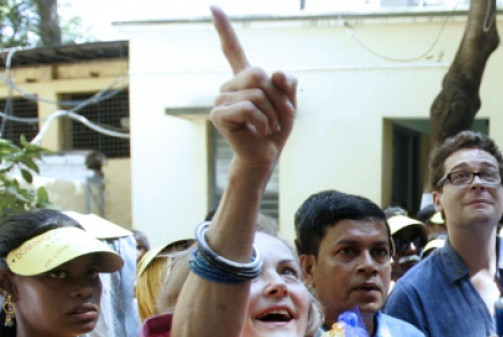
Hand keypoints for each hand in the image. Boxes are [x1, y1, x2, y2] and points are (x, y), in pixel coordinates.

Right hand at [209, 6, 296, 182]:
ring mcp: (221, 99)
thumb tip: (277, 74)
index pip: (232, 50)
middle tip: (279, 116)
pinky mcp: (218, 115)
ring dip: (271, 112)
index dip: (224, 29)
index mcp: (245, 79)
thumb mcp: (288, 103)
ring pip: (255, 92)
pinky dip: (262, 120)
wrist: (266, 156)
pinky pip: (248, 107)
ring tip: (268, 126)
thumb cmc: (275, 129)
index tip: (213, 8)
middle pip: (257, 73)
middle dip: (276, 96)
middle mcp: (229, 86)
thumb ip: (287, 84)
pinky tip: (260, 130)